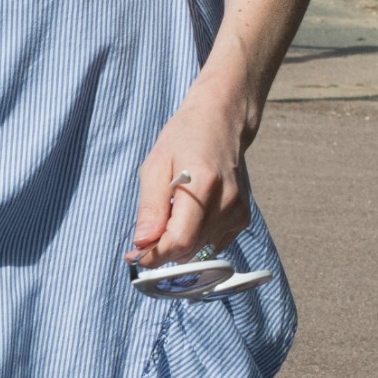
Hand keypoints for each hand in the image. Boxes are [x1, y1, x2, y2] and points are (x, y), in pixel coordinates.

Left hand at [130, 89, 251, 264]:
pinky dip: (196, 236)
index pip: (179, 240)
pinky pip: (211, 243)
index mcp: (203, 184)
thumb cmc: (184, 139)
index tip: (135, 255)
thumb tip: (142, 244)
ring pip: (198, 249)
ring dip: (180, 239)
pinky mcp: (242, 218)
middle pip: (188, 249)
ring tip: (175, 208)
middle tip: (152, 225)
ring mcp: (238, 211)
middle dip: (164, 247)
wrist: (221, 122)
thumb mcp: (155, 167)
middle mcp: (226, 201)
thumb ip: (150, 209)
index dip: (155, 254)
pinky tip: (192, 211)